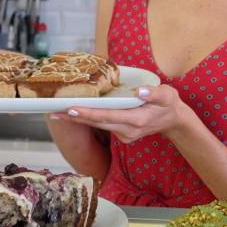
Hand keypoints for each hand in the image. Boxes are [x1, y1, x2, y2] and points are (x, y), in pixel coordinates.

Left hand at [49, 85, 189, 143]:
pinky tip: (75, 112)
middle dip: (75, 117)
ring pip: (97, 125)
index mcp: (136, 121)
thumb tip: (138, 92)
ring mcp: (124, 135)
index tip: (71, 109)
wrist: (174, 121)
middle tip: (53, 112)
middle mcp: (127, 131)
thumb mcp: (167, 95)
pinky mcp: (121, 134)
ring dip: (78, 119)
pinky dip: (89, 118)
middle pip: (97, 123)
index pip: (107, 117)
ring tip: (57, 112)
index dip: (88, 113)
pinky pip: (102, 125)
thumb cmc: (169, 104)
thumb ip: (154, 93)